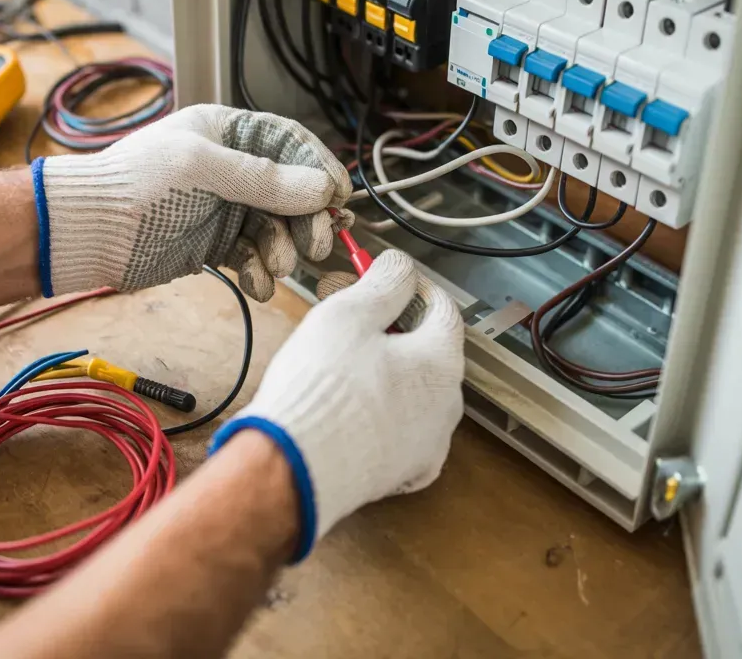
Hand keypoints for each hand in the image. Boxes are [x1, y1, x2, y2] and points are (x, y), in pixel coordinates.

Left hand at [32, 105, 352, 300]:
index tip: (338, 197)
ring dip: (283, 250)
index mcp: (226, 133)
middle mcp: (229, 168)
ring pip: (275, 228)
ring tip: (278, 266)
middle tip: (316, 242)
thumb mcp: (201, 168)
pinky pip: (251, 257)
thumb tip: (319, 187)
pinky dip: (259, 271)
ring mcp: (223, 208)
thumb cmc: (134, 184)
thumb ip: (262, 178)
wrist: (89, 231)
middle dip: (306, 219)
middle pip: (290, 191)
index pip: (289, 144)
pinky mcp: (213, 244)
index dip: (318, 169)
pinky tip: (258, 284)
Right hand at [210, 250, 464, 558]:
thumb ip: (382, 284)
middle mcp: (446, 407)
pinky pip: (399, 432)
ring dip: (388, 375)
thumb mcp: (349, 314)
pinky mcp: (401, 474)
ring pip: (415, 395)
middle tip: (358, 321)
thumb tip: (400, 267)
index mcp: (441, 363)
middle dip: (398, 332)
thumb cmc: (323, 392)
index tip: (392, 281)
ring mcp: (426, 445)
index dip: (415, 288)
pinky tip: (350, 409)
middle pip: (430, 354)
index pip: (444, 310)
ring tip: (344, 365)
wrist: (295, 467)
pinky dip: (381, 415)